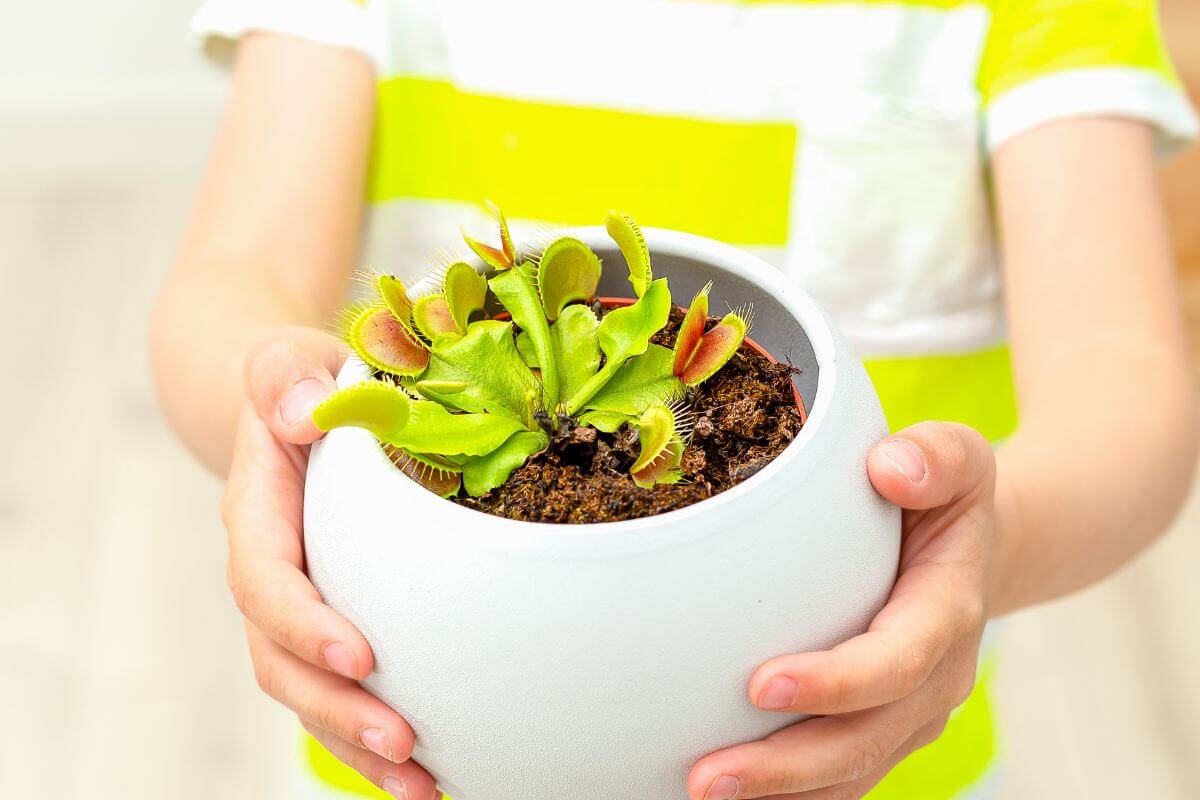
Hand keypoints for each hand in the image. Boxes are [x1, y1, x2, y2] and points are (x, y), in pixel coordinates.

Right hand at [222, 327, 439, 799]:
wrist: (290, 408)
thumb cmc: (298, 383)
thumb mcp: (285, 359)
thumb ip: (282, 377)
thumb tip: (300, 413)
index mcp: (259, 513)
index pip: (267, 579)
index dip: (303, 623)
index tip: (357, 654)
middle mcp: (275, 573)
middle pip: (284, 661)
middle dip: (338, 710)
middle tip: (403, 743)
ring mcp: (303, 606)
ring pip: (314, 692)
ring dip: (363, 747)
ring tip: (426, 787)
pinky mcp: (337, 620)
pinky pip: (349, 686)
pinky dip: (381, 736)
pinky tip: (438, 772)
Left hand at [688, 422, 994, 799]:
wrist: (967, 550)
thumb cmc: (943, 497)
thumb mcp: (958, 458)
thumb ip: (937, 455)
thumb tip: (891, 469)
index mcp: (947, 611)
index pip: (896, 662)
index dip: (835, 683)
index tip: (759, 685)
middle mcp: (934, 677)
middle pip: (865, 740)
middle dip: (787, 767)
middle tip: (708, 776)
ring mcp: (909, 714)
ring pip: (849, 772)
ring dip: (779, 793)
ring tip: (701, 791)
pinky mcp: (881, 729)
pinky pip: (839, 777)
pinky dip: (788, 794)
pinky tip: (729, 795)